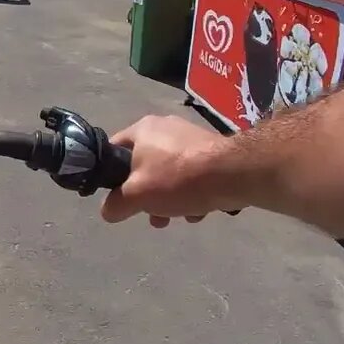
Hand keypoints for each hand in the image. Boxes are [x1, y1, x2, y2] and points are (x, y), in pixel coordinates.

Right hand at [102, 114, 237, 227]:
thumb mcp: (136, 196)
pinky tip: (199, 210)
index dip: (109, 175)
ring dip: (170, 197)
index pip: (113, 150)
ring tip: (178, 216)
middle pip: (144, 166)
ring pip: (170, 172)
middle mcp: (164, 127)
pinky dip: (192, 192)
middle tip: (151, 215)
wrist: (235, 173)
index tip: (116, 196)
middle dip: (146, 195)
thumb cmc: (177, 178)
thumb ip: (115, 204)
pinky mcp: (213, 150)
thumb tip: (108, 211)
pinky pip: (193, 174)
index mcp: (141, 129)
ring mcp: (191, 137)